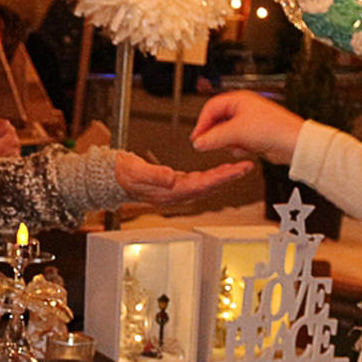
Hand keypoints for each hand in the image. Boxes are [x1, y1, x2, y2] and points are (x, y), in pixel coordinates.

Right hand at [114, 152, 251, 208]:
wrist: (115, 177)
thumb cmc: (124, 174)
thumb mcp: (135, 171)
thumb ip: (153, 175)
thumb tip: (172, 177)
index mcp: (169, 192)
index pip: (200, 186)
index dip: (219, 178)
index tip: (233, 171)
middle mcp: (176, 194)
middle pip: (208, 187)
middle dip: (228, 177)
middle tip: (245, 168)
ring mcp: (177, 190)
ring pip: (207, 185)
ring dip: (224, 177)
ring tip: (239, 168)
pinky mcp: (177, 184)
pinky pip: (200, 181)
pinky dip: (213, 175)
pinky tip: (221, 169)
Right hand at [190, 90, 304, 164]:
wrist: (293, 143)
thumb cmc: (273, 129)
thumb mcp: (237, 132)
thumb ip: (214, 137)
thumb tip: (198, 142)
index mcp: (239, 99)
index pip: (211, 108)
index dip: (202, 122)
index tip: (196, 137)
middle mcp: (243, 109)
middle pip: (218, 121)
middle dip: (215, 135)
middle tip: (207, 144)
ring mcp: (248, 123)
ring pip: (226, 133)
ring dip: (228, 142)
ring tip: (234, 146)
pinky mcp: (253, 135)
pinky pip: (236, 141)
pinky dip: (238, 147)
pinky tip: (245, 150)